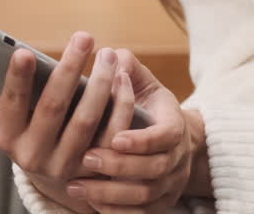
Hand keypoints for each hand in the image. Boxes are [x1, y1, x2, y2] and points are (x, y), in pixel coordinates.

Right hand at [0, 31, 136, 212]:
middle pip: (53, 108)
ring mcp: (66, 164)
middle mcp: (33, 155)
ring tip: (107, 52)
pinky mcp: (97, 166)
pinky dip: (121, 102)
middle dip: (69, 69)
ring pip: (86, 120)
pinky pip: (113, 131)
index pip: (10, 104)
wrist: (58, 174)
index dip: (15, 79)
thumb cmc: (25, 128)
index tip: (22, 51)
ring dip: (100, 82)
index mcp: (6, 137)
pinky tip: (123, 75)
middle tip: (83, 36)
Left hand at [66, 49, 206, 211]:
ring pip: (145, 196)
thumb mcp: (144, 82)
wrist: (174, 138)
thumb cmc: (149, 105)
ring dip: (110, 193)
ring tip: (75, 185)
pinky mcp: (160, 203)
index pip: (165, 137)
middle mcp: (178, 159)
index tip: (115, 138)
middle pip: (154, 170)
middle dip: (119, 166)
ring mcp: (171, 184)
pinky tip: (89, 203)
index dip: (142, 140)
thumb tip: (111, 56)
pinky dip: (116, 212)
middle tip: (86, 158)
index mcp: (176, 126)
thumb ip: (128, 68)